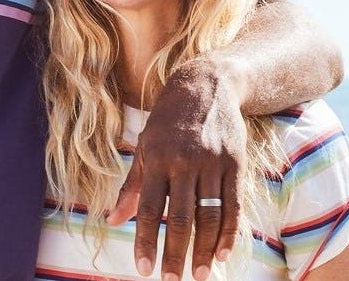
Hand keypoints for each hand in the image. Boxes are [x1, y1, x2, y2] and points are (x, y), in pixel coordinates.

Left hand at [106, 63, 247, 280]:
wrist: (205, 86)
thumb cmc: (168, 121)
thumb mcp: (144, 146)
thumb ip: (131, 186)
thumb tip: (113, 220)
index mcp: (157, 158)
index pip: (149, 208)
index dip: (146, 240)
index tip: (143, 269)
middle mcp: (184, 161)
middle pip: (181, 217)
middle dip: (176, 252)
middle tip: (172, 279)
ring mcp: (212, 162)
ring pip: (209, 214)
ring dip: (204, 248)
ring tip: (199, 274)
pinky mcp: (235, 163)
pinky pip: (233, 204)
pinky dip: (229, 232)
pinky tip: (222, 254)